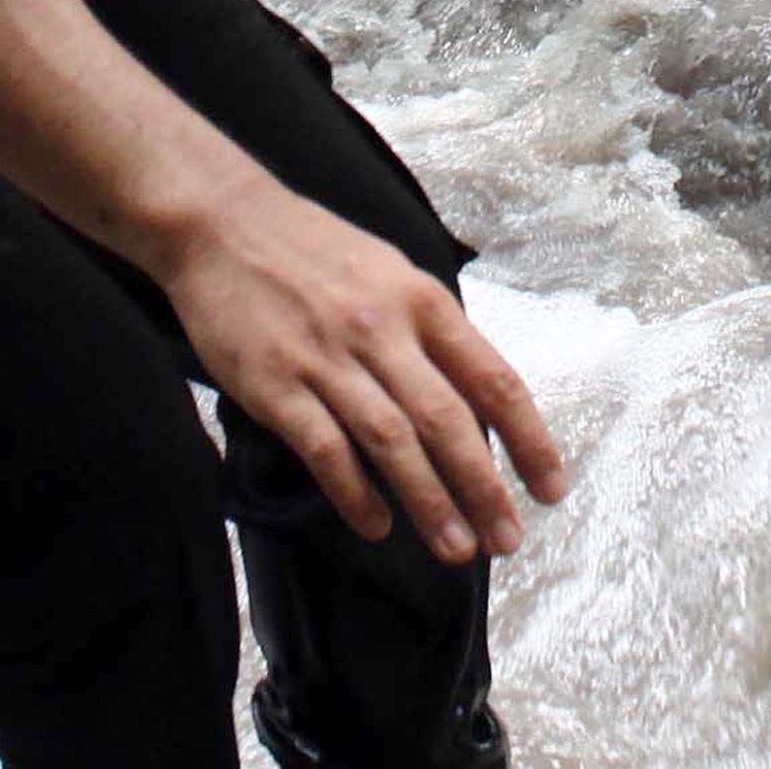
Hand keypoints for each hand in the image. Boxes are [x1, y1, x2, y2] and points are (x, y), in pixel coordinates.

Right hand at [154, 177, 567, 562]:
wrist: (221, 224)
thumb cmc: (312, 249)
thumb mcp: (390, 270)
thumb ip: (431, 330)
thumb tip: (473, 398)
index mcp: (420, 299)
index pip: (492, 378)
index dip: (528, 439)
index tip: (550, 487)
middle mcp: (382, 329)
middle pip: (446, 420)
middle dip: (483, 487)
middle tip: (507, 539)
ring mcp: (326, 358)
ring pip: (391, 441)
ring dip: (429, 501)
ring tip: (457, 548)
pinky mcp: (276, 385)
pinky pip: (325, 450)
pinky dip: (354, 493)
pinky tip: (376, 524)